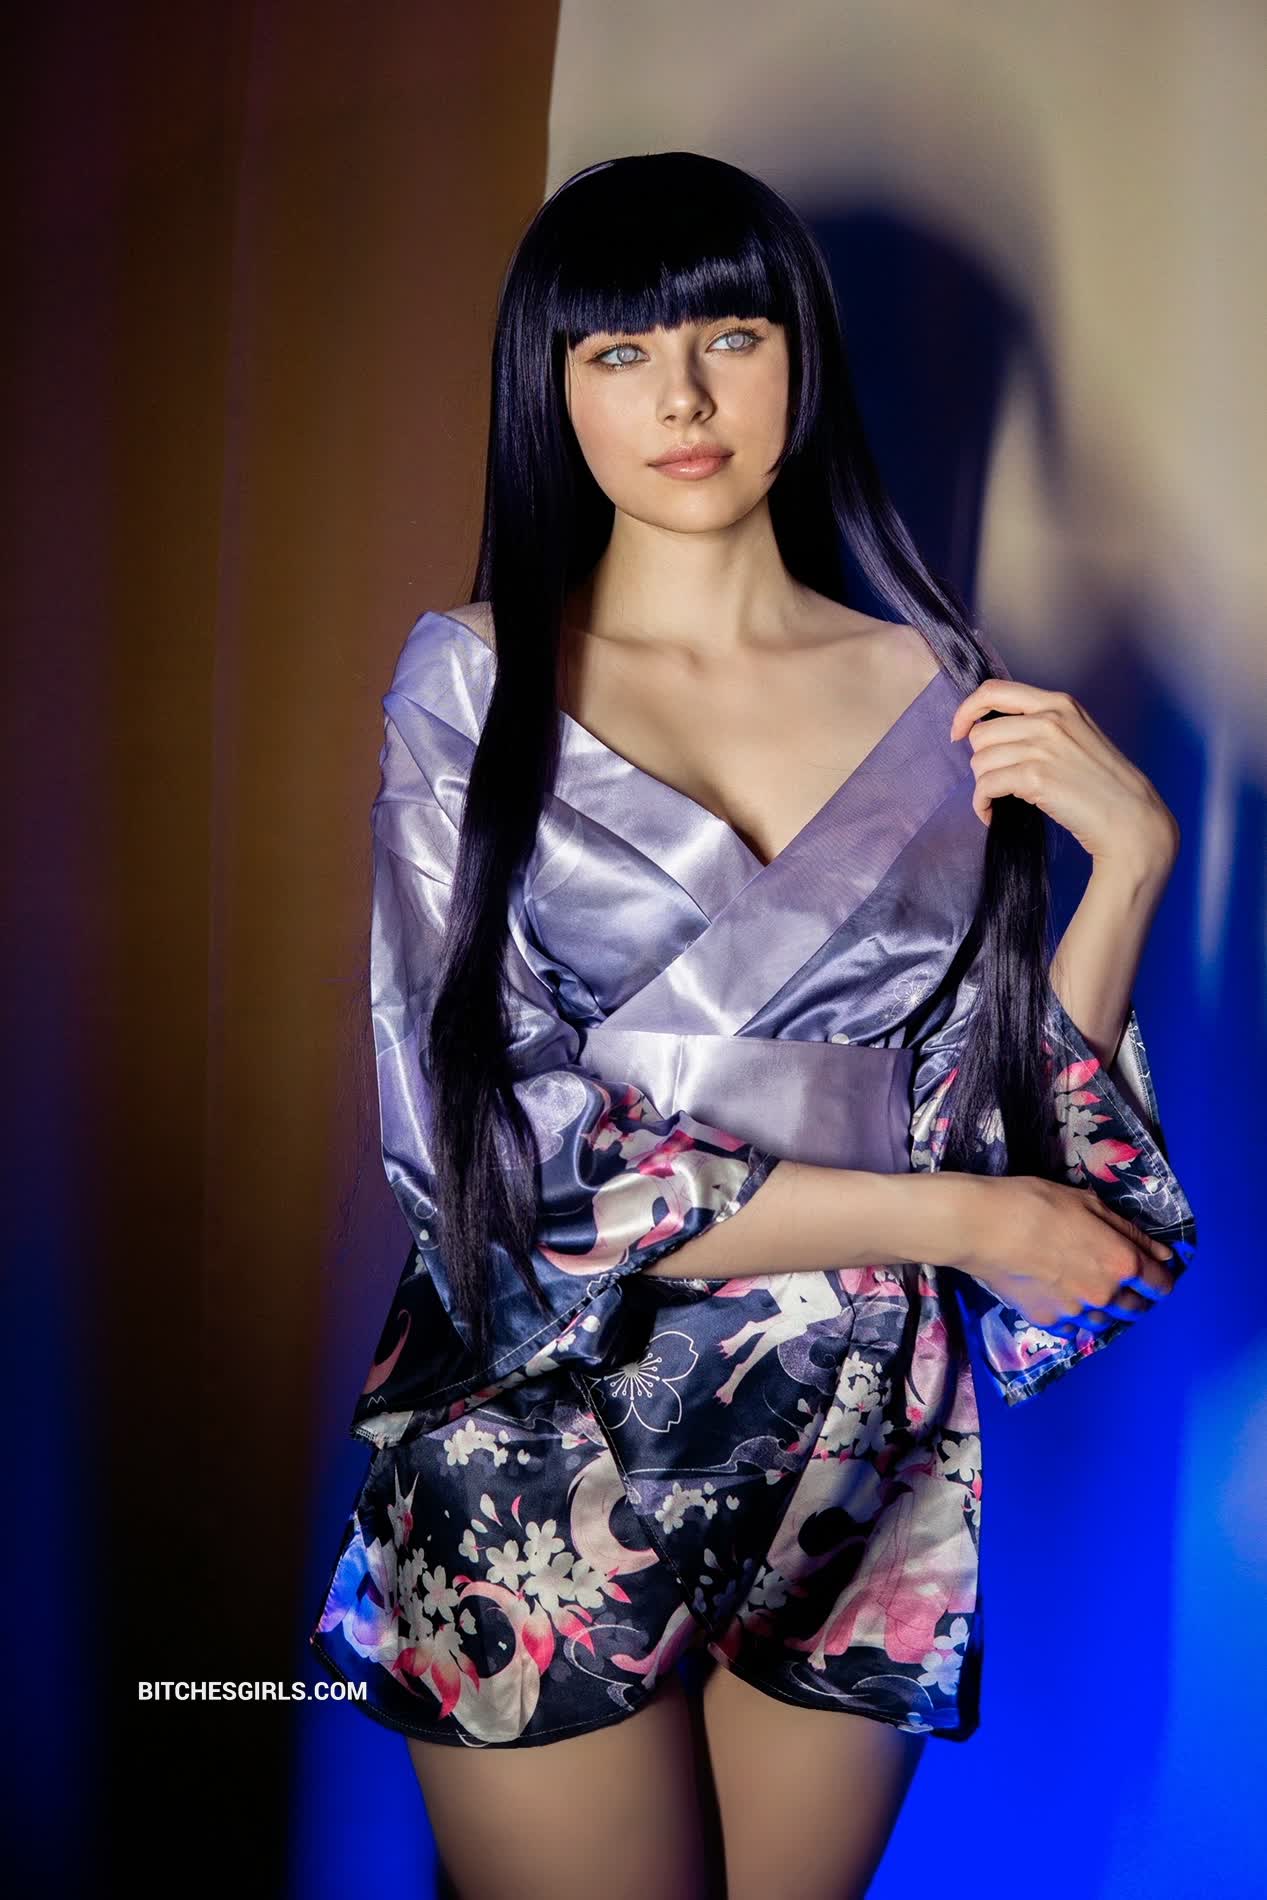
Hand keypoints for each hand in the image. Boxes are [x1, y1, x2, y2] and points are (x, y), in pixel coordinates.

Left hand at [949, 678, 1179, 874]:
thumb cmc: (1104, 785)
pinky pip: (986, 787)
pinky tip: (991, 815)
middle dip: (981, 761)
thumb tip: (992, 734)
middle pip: (981, 733)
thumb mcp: (1077, 737)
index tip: (958, 732)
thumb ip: (1041, 726)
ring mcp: (1042, 746)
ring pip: (980, 761)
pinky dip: (981, 804)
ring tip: (998, 800)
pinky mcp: (1035, 777)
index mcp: (1058, 703)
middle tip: (996, 781)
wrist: (1131, 819)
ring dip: (983, 786)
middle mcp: (1049, 718)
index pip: (993, 691)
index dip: (966, 711)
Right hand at [952, 1175, 1179, 1334]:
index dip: (1162, 1277)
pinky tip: (1063, 1301)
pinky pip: (1072, 1328)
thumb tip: (1162, 1253)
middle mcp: (1105, 1294)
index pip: (1160, 1283)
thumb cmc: (1038, 1204)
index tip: (1155, 1272)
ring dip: (1107, 1310)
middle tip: (1123, 1281)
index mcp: (1121, 1262)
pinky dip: (1074, 1318)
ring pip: (1105, 1322)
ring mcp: (1075, 1312)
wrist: (984, 1227)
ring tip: (1092, 1292)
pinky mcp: (1046, 1321)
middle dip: (1137, 1297)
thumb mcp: (1089, 1204)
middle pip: (1136, 1309)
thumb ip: (1129, 1231)